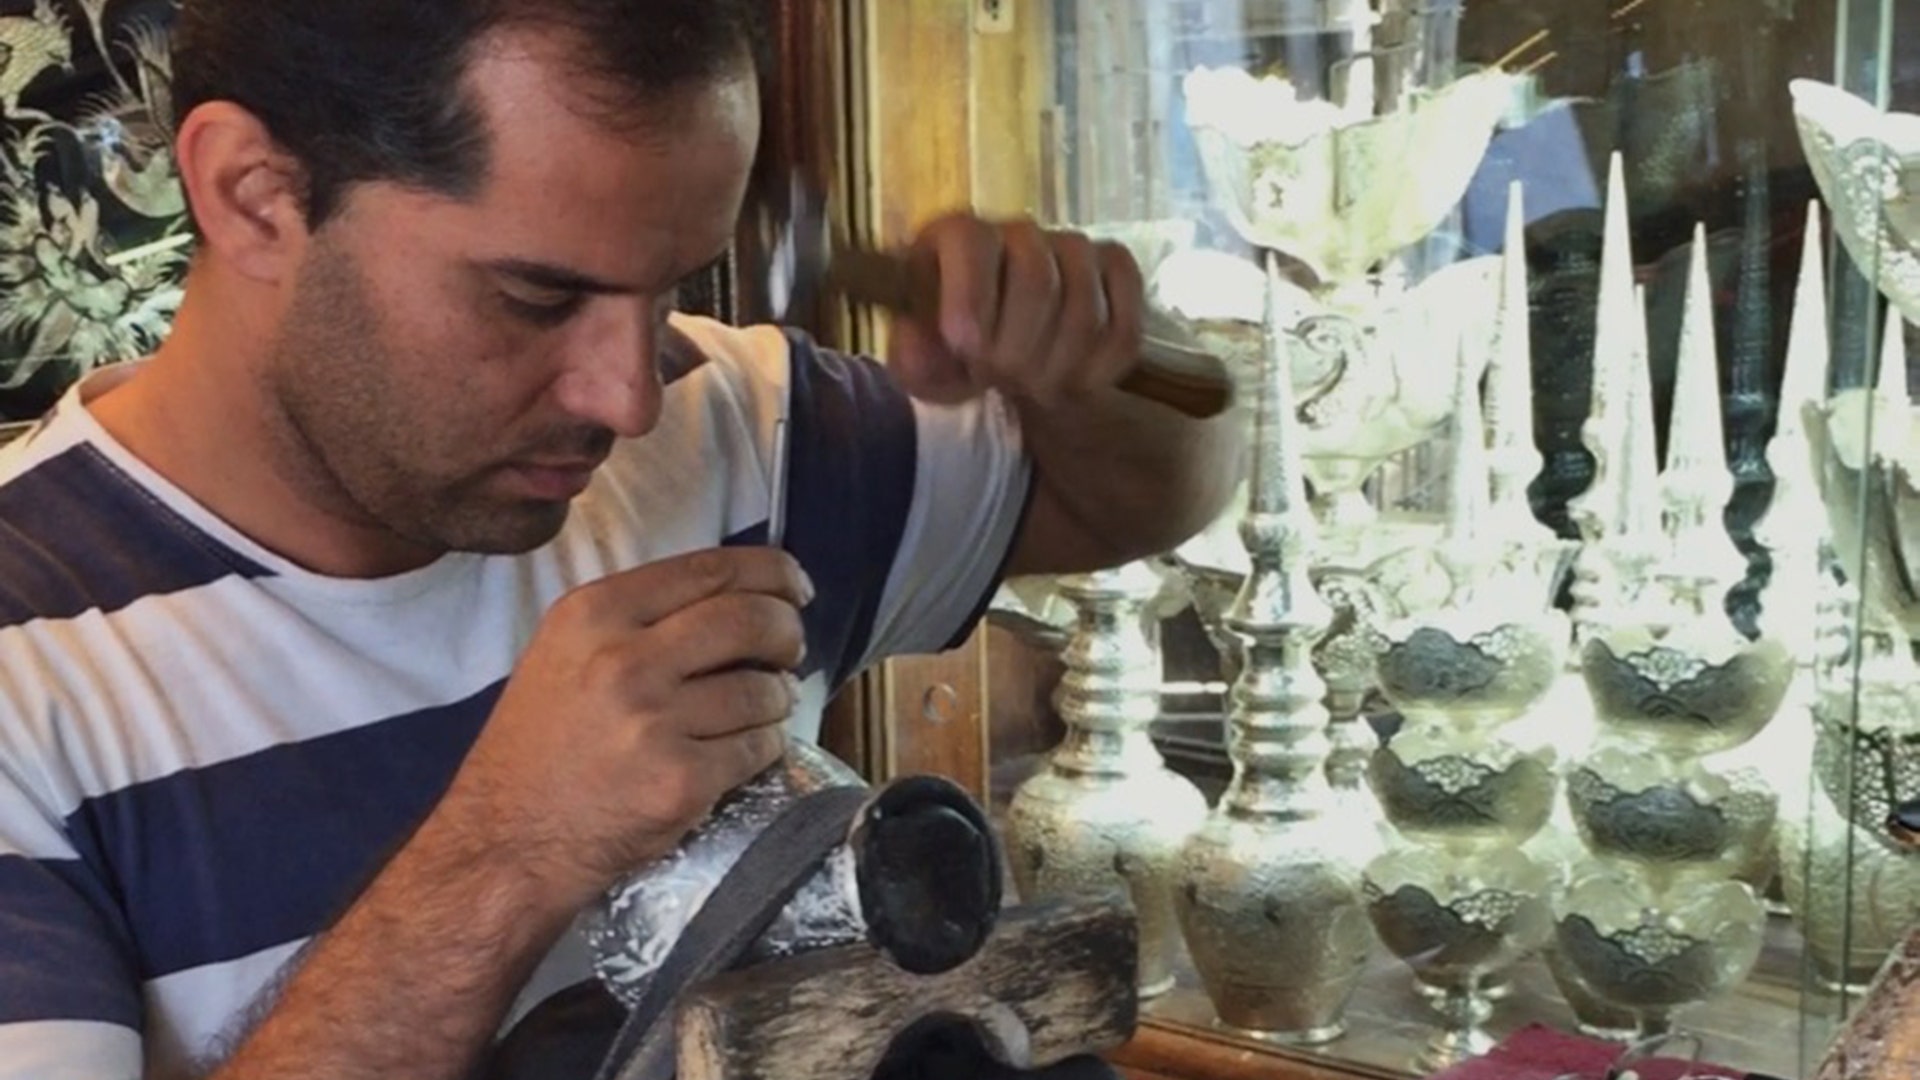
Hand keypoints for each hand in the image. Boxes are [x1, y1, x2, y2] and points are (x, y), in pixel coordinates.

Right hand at [437, 547, 810, 906]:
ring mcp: (655, 723)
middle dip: (787, 630)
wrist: (507, 840)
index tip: (793, 585)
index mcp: (596, 614)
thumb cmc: (539, 746)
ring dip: (780, 695)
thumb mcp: (565, 652)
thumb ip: (639, 617)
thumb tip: (734, 595)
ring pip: (763, 689)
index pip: (711, 569)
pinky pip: (758, 747)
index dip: (771, 572)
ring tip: (767, 704)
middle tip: (791, 646)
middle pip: (750, 619)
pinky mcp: (682, 781)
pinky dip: (768, 744)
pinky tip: (749, 747)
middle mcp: (626, 660)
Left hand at [887, 215, 1145, 408]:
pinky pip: (1125, 325)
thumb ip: (914, 357)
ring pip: (1087, 309)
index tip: (965, 349)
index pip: (972, 242)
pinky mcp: (1115, 274)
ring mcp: (1075, 249)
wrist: (995, 359)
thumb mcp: (919, 363)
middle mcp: (1019, 231)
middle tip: (999, 381)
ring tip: (1029, 388)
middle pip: (1037, 280)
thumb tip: (921, 348)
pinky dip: (1100, 369)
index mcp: (958, 236)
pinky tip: (1072, 385)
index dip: (971, 296)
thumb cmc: (949, 353)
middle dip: (1017, 349)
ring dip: (1057, 366)